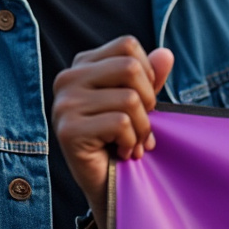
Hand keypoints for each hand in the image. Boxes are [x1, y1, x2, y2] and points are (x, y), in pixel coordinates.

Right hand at [52, 37, 173, 228]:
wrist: (112, 183)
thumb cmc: (125, 136)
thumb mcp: (143, 101)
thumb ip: (152, 76)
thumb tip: (165, 53)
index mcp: (83, 65)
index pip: (128, 45)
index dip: (148, 73)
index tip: (142, 100)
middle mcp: (66, 79)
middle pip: (130, 67)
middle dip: (148, 100)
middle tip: (141, 124)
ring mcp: (63, 105)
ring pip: (129, 98)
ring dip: (142, 127)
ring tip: (132, 141)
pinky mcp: (67, 131)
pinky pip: (120, 123)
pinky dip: (132, 141)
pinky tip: (123, 152)